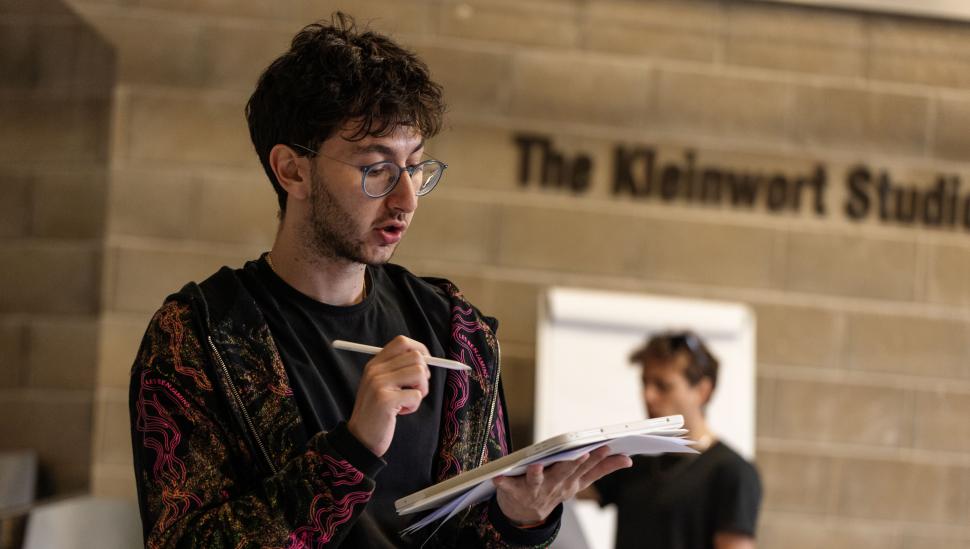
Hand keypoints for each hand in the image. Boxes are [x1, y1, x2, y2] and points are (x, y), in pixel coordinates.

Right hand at [346, 336, 430, 456]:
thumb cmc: (378, 412)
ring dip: (420, 391)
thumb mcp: (382, 385)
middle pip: (416, 357)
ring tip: (407, 402)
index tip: (425, 364)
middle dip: (423, 375)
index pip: (402, 342)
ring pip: (419, 373)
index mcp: (374, 364)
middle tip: (414, 389)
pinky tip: (400, 412)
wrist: (361, 439)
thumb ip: (398, 370)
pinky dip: (414, 405)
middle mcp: (375, 370)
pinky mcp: (386, 400)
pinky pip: (416, 395)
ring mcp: (379, 384)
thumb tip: (427, 359)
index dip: (420, 350)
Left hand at [492, 446, 631, 525]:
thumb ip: (602, 469)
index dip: (595, 458)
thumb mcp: (580, 482)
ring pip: (537, 480)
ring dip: (538, 474)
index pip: (585, 469)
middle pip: (564, 473)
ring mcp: (533, 490)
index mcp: (571, 483)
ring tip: (537, 465)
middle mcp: (554, 486)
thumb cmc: (554, 489)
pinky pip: (507, 486)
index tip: (604, 446)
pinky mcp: (513, 490)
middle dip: (572, 464)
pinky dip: (502, 482)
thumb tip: (628, 459)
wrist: (525, 513)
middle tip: (580, 452)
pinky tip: (497, 476)